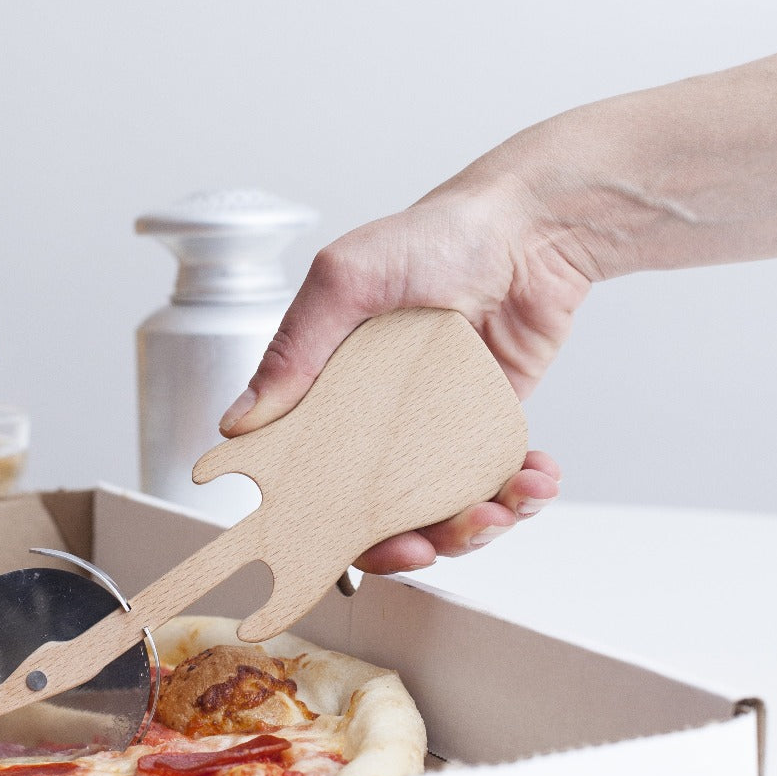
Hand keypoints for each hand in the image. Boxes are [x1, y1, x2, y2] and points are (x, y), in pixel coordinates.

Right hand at [218, 179, 586, 572]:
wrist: (528, 229)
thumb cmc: (434, 237)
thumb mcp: (346, 279)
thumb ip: (296, 347)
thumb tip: (239, 421)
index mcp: (330, 394)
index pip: (313, 478)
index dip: (328, 527)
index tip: (354, 545)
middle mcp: (378, 422)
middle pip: (380, 515)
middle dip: (408, 546)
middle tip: (429, 546)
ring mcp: (436, 432)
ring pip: (444, 512)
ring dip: (475, 529)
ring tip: (501, 510)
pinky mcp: (489, 431)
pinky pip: (502, 485)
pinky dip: (523, 495)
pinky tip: (537, 480)